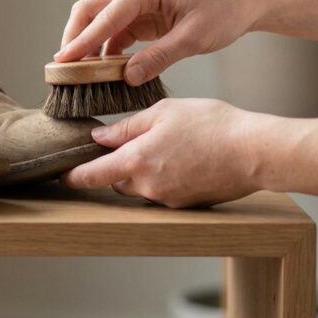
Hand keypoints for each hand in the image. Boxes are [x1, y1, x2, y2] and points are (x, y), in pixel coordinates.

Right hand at [55, 0, 261, 84]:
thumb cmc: (223, 11)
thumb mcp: (194, 38)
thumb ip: (159, 57)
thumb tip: (127, 77)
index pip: (105, 15)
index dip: (83, 40)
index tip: (64, 61)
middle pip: (89, 10)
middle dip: (73, 38)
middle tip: (61, 68)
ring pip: (96, 19)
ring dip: (86, 44)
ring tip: (76, 73)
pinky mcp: (139, 12)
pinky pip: (112, 29)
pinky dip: (103, 48)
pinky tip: (102, 69)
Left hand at [62, 99, 263, 207]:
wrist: (255, 151)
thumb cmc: (211, 124)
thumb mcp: (164, 112)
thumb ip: (127, 127)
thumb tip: (99, 137)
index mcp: (136, 160)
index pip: (92, 175)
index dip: (74, 177)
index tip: (61, 176)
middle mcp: (148, 185)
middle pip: (117, 180)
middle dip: (117, 166)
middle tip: (132, 143)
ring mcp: (168, 198)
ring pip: (141, 187)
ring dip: (142, 171)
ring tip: (166, 146)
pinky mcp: (186, 204)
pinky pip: (163, 191)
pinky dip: (165, 177)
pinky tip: (184, 158)